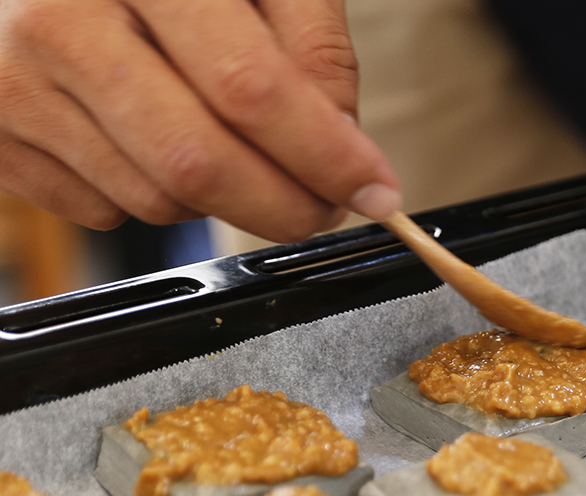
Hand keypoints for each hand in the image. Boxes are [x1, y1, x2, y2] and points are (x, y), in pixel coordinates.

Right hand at [0, 0, 399, 241]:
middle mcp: (58, 19)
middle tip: (326, 207)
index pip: (248, 86)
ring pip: (156, 199)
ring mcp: (13, 82)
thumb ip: (312, 44)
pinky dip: (155, 197)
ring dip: (223, 201)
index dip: (324, 155)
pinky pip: (103, 211)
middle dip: (285, 206)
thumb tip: (345, 147)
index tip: (375, 189)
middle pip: (198, 161)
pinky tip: (157, 142)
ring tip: (234, 149)